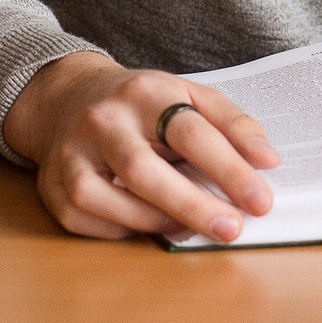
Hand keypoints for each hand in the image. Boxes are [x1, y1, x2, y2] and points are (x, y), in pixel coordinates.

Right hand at [3, 51, 280, 242]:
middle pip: (144, 170)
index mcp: (144, 93)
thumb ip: (231, 122)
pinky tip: (146, 223)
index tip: (260, 200)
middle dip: (192, 206)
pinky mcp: (53, 188)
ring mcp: (71, 154)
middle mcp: (102, 120)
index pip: (190, 131)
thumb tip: (268, 160)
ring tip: (191, 228)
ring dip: (158, 222)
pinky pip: (91, 221)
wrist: (66, 97)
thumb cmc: (138, 103)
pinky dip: (124, 229)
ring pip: (112, 200)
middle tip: (231, 229)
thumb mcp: (186, 94)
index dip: (229, 168)